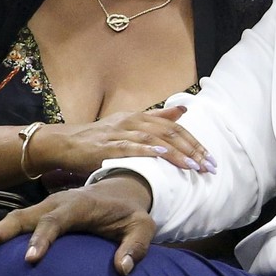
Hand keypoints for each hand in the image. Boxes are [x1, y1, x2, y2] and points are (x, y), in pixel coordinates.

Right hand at [0, 174, 155, 275]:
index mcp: (79, 204)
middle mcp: (56, 203)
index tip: (30, 259)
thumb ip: (135, 246)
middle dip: (0, 234)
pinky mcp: (37, 216)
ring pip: (12, 220)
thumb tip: (122, 269)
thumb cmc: (130, 214)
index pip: (56, 220)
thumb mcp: (143, 228)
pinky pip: (12, 226)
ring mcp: (44, 208)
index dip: (42, 238)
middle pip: (23, 216)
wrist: (121, 192)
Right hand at [31, 106, 214, 175]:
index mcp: (140, 117)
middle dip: (192, 150)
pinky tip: (161, 154)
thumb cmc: (99, 137)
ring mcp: (119, 133)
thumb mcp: (129, 124)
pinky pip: (129, 147)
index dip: (195, 142)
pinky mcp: (106, 147)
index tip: (210, 158)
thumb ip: (157, 117)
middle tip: (209, 166)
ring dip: (176, 154)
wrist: (65, 143)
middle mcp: (132, 121)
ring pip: (154, 140)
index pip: (175, 127)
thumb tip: (183, 109)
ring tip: (193, 166)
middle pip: (169, 133)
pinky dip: (146, 150)